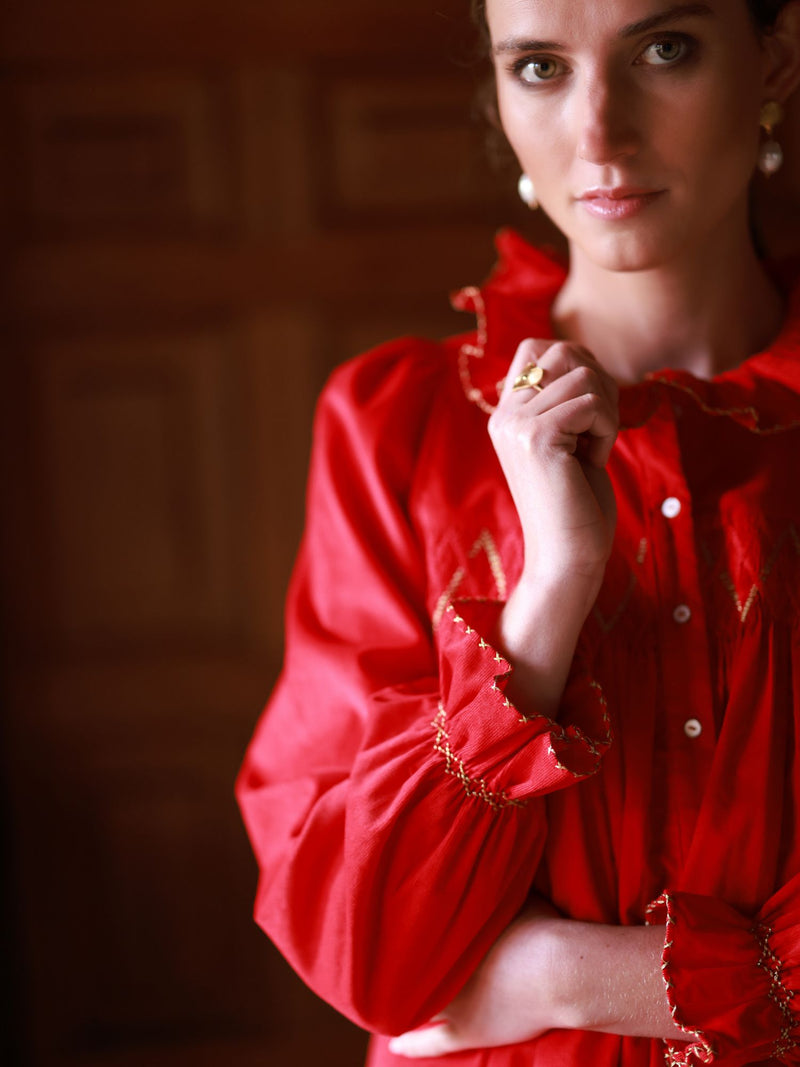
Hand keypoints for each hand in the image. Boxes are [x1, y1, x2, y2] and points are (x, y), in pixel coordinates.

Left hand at [388, 901, 562, 1058]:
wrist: (556, 971)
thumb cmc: (539, 927)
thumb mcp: (514, 897)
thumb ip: (495, 889)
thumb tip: (488, 867)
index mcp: (450, 936)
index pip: (414, 932)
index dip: (402, 929)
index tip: (390, 922)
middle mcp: (443, 969)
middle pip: (412, 965)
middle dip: (400, 961)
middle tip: (383, 954)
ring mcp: (452, 1003)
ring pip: (416, 1001)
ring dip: (405, 997)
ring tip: (388, 994)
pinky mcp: (466, 1031)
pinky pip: (430, 1041)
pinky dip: (412, 1044)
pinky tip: (395, 1045)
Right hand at [489, 338, 618, 585]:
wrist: (567, 557)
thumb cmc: (577, 503)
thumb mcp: (568, 439)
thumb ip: (566, 398)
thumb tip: (584, 356)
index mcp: (506, 413)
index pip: (538, 346)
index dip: (577, 363)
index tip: (589, 410)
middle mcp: (503, 414)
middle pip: (566, 351)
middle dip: (600, 385)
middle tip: (599, 431)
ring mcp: (515, 424)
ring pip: (584, 375)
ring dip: (607, 412)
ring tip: (594, 450)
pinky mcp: (536, 437)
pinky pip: (592, 403)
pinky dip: (608, 431)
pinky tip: (595, 462)